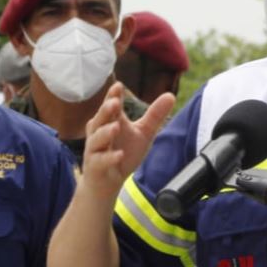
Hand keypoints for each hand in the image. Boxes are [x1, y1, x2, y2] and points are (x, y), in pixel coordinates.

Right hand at [82, 83, 173, 203]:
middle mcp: (99, 132)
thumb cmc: (124, 152)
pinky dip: (109, 158)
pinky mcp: (95, 166)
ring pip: (97, 139)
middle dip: (106, 110)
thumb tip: (171, 95)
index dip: (113, 96)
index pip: (111, 106)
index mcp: (110, 121)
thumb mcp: (143, 133)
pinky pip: (100, 161)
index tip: (118, 85)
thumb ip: (154, 115)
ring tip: (116, 127)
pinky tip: (119, 155)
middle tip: (114, 103)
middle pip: (100, 119)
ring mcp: (95, 149)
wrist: (108, 181)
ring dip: (105, 132)